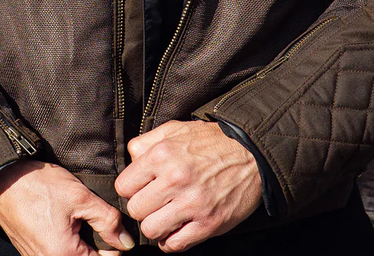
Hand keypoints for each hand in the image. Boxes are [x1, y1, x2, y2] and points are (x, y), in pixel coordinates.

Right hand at [0, 159, 135, 255]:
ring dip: (81, 243)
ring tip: (75, 218)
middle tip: (91, 218)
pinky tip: (62, 221)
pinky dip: (66, 242)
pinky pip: (56, 254)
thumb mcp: (79, 197)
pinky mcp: (31, 253)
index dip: (113, 244)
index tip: (109, 225)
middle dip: (96, 243)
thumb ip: (107, 221)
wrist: (2, 179)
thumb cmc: (38, 186)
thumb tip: (126, 241)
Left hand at [115, 120, 260, 251]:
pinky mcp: (208, 223)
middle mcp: (175, 179)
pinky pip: (175, 245)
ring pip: (151, 230)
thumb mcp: (173, 130)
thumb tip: (130, 161)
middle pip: (135, 210)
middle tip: (152, 203)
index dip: (130, 189)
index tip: (139, 189)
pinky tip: (176, 229)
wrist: (250, 154)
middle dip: (141, 208)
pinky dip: (171, 241)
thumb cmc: (209, 141)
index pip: (124, 186)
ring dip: (155, 226)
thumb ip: (146, 142)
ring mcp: (192, 203)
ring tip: (163, 217)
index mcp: (162, 155)